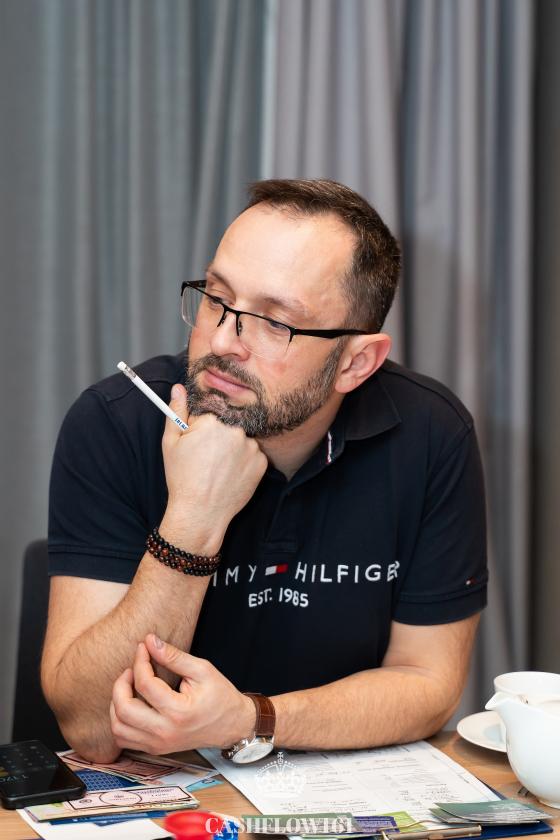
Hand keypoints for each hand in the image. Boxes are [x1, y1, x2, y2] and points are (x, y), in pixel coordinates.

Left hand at [110, 634, 255, 753]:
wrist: (232, 725)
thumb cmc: (220, 696)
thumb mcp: (202, 670)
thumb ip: (174, 656)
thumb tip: (150, 641)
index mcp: (178, 712)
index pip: (145, 684)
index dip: (140, 660)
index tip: (143, 647)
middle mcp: (164, 732)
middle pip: (124, 709)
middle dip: (121, 684)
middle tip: (131, 669)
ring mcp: (158, 745)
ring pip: (118, 728)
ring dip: (116, 704)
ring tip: (128, 687)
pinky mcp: (155, 749)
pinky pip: (124, 739)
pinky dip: (120, 721)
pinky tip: (131, 705)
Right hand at [160, 384, 267, 550]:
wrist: (200, 513)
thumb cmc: (182, 478)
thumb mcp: (171, 442)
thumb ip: (177, 411)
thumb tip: (178, 388)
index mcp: (213, 421)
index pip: (209, 414)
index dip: (200, 429)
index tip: (197, 445)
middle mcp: (236, 430)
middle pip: (227, 425)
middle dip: (218, 437)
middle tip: (206, 459)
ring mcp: (251, 447)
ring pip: (241, 439)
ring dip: (233, 449)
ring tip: (218, 469)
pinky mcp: (262, 463)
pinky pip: (252, 455)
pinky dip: (244, 462)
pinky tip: (230, 475)